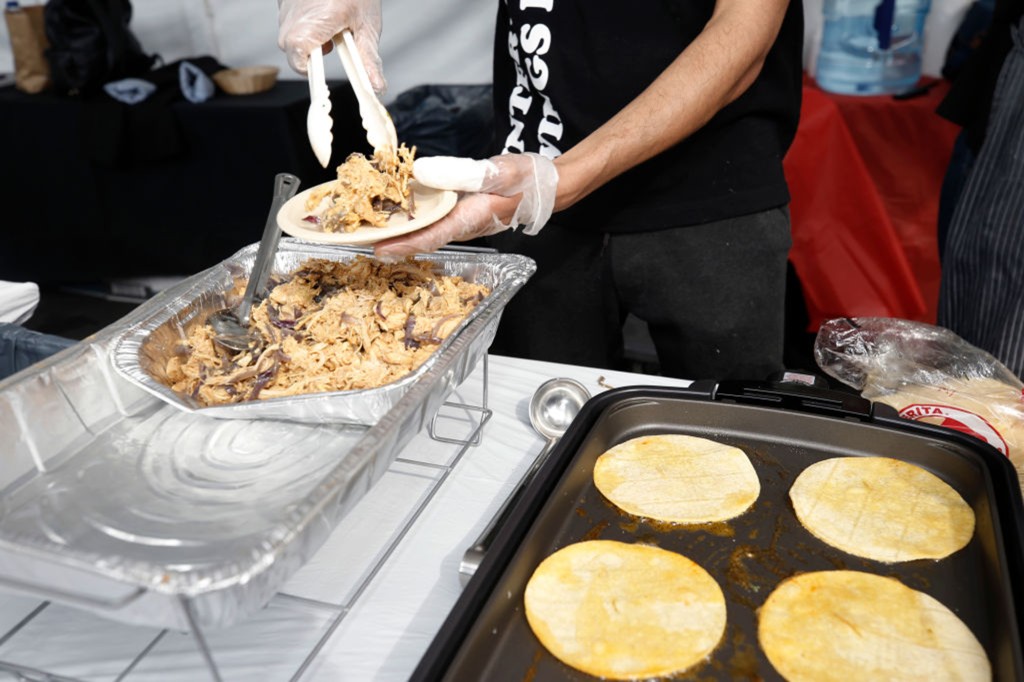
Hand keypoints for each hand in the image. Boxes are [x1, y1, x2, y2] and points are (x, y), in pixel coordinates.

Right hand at [277, 0, 384, 93]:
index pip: (298, 62)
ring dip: (312, 37)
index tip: (323, 75)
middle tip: (336, 39)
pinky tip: (322, 11)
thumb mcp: (367, 26)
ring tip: (332, 21)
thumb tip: (375, 86)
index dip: (310, 72)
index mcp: (314, 24)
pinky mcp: (283, 1)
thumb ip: (369, 59)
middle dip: (315, 52)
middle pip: (294, 52)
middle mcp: (293, 17)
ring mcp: (285, 8)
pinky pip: (290, 21)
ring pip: (292, 37)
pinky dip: (306, 22)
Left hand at [374, 153, 557, 257]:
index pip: (431, 237)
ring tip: (368, 229)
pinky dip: (410, 221)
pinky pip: (431, 222)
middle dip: (391, 242)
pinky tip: (394, 215)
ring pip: (424, 232)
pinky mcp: (459, 215)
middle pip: (421, 239)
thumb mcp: (497, 171)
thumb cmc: (524, 179)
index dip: (403, 245)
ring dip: (398, 233)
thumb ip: (463, 173)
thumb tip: (422, 173)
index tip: (378, 250)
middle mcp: (461, 227)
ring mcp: (460, 223)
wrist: (543, 187)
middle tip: (358, 240)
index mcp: (469, 219)